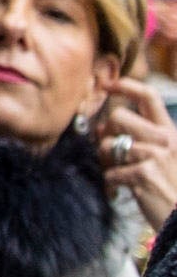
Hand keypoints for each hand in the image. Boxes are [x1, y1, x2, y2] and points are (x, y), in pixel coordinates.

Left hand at [96, 81, 176, 229]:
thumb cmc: (174, 189)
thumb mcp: (168, 158)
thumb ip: (145, 140)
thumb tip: (105, 128)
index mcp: (172, 133)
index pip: (149, 97)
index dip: (125, 86)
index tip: (107, 85)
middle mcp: (166, 140)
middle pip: (118, 117)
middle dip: (106, 132)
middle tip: (111, 152)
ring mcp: (155, 156)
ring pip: (108, 145)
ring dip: (106, 161)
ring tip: (119, 174)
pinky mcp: (143, 175)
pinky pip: (109, 172)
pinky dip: (111, 184)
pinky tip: (121, 191)